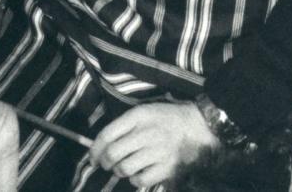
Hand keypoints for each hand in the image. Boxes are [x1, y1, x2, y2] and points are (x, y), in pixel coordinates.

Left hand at [89, 103, 219, 187]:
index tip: (92, 157)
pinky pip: (141, 180)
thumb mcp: (144, 111)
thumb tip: (102, 143)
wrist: (199, 126)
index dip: (95, 149)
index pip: (107, 134)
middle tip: (105, 164)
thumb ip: (124, 124)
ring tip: (122, 168)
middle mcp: (146, 133)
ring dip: (119, 171)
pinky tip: (138, 173)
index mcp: (138, 116)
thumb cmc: (168, 117)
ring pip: (124, 168)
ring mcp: (157, 152)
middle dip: (104, 162)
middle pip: (113, 153)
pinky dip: (135, 180)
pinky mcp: (167, 167)